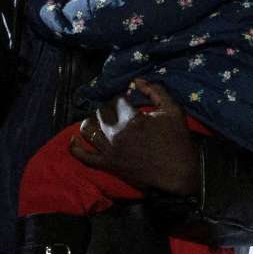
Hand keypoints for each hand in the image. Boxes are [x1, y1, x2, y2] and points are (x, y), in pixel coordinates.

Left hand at [70, 78, 198, 195]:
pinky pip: (82, 155)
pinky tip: (73, 138)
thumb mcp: (173, 110)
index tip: (127, 102)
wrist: (178, 173)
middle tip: (117, 111)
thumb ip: (156, 91)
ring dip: (91, 121)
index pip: (117, 101)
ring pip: (87, 129)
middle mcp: (116, 134)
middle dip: (108, 108)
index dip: (122, 99)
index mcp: (131, 119)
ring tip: (99, 120)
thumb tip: (137, 80)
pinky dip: (75, 146)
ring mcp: (109, 150)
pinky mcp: (106, 164)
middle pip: (101, 112)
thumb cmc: (177, 141)